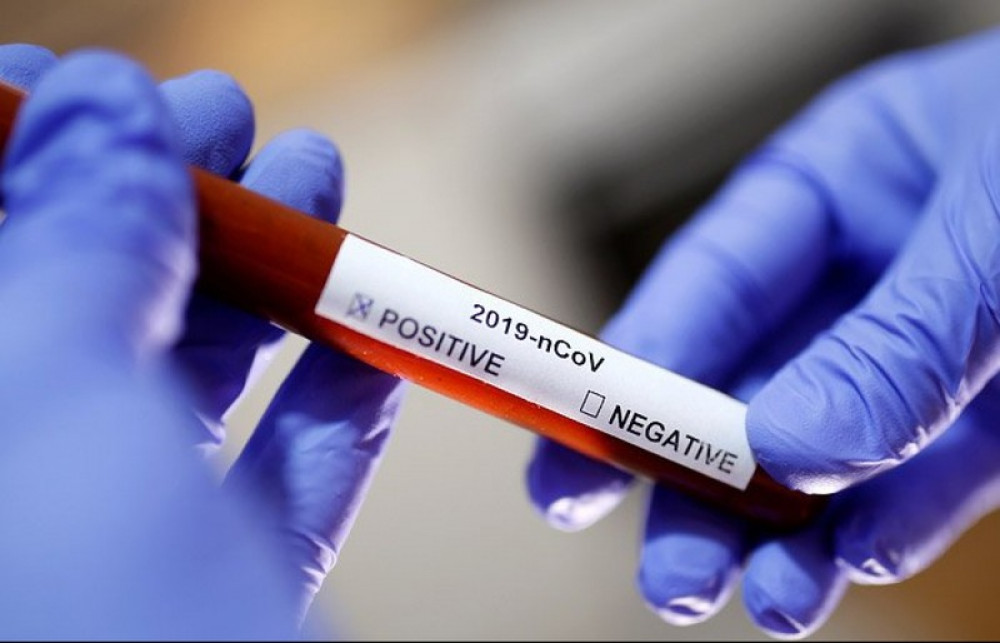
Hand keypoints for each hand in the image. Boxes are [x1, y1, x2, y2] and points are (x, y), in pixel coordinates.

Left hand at [0, 45, 402, 636]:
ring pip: (177, 393)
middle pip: (64, 311)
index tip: (89, 81)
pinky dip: (326, 401)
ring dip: (261, 284)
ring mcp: (105, 569)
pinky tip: (370, 334)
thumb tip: (100, 111)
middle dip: (159, 199)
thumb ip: (67, 247)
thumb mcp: (52, 415)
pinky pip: (269, 485)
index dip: (6, 150)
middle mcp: (8, 500)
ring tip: (322, 186)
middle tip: (230, 119)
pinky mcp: (216, 609)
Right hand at [526, 26, 999, 637]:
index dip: (632, 371)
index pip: (703, 285)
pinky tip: (844, 568)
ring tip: (752, 604)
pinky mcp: (995, 416)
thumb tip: (791, 449)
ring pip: (825, 452)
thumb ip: (899, 338)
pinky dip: (883, 528)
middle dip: (697, 483)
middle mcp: (866, 272)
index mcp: (837, 182)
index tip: (575, 452)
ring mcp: (929, 350)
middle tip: (661, 569)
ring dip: (784, 533)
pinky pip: (923, 482)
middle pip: (745, 385)